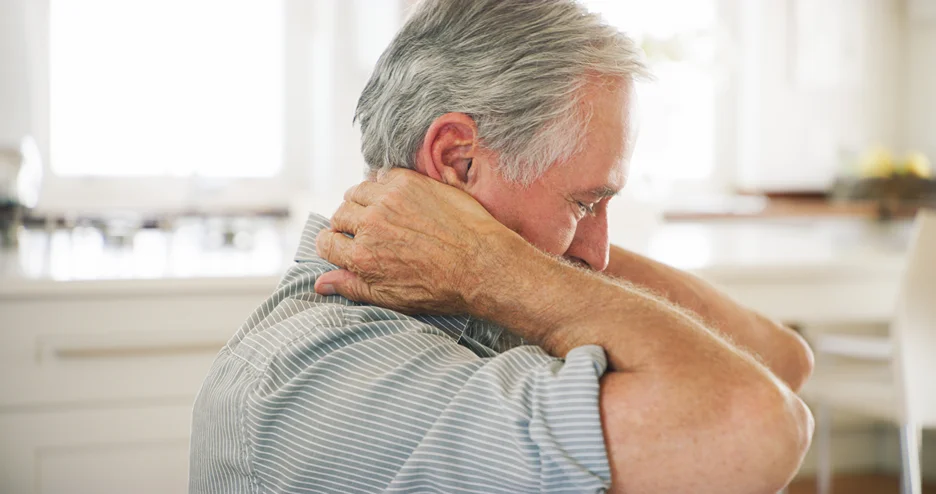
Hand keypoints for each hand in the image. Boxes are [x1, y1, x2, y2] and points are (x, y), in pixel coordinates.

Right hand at [314, 168, 521, 314]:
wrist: (483, 263)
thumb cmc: (442, 287)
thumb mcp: (392, 298)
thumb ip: (352, 287)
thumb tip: (320, 283)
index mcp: (362, 257)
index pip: (325, 242)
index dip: (333, 245)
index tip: (344, 245)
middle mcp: (370, 225)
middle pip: (339, 215)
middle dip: (348, 224)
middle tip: (368, 231)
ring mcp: (389, 199)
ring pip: (357, 191)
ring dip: (363, 201)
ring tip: (380, 212)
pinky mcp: (409, 181)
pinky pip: (382, 175)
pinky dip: (385, 185)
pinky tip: (399, 199)